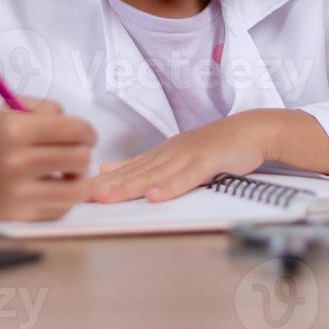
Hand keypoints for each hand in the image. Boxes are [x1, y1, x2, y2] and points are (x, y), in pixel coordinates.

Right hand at [0, 98, 96, 220]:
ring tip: (70, 171)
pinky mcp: (22, 216)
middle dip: (84, 152)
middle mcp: (16, 162)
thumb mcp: (11, 109)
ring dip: (80, 178)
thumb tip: (80, 129)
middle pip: (80, 158)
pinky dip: (64, 196)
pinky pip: (63, 207)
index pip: (74, 130)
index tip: (87, 135)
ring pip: (78, 189)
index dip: (88, 131)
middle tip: (77, 151)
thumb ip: (46, 108)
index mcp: (14, 130)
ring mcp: (19, 193)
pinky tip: (53, 187)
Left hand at [89, 112, 274, 202]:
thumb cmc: (216, 146)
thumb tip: (108, 170)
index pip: (126, 170)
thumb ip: (144, 165)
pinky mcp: (209, 160)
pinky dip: (171, 187)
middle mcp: (169, 152)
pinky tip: (155, 196)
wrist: (251, 131)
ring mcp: (188, 155)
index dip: (102, 181)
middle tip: (82, 195)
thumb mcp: (176, 155)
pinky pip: (188, 176)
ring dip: (130, 187)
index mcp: (160, 153)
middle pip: (134, 172)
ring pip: (155, 174)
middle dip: (107, 185)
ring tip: (107, 197)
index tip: (77, 191)